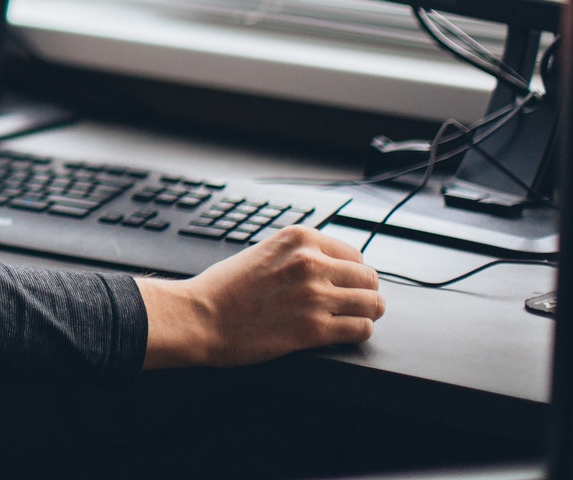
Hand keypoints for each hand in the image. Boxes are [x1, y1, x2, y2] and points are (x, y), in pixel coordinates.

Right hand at [138, 226, 384, 368]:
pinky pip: (361, 329)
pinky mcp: (314, 329)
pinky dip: (358, 332)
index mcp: (299, 239)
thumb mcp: (264, 252)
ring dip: (367, 313)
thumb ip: (298, 254)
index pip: (354, 253)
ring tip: (355, 318)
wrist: (200, 316)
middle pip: (369, 278)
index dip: (352, 272)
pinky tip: (344, 333)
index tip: (345, 283)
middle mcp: (310, 263)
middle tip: (354, 303)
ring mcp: (315, 296)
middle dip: (364, 292)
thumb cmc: (223, 288)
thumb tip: (333, 267)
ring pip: (373, 303)